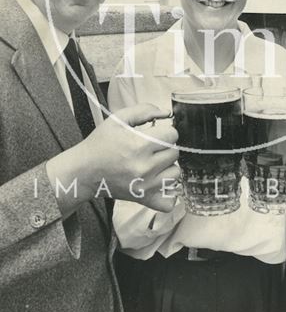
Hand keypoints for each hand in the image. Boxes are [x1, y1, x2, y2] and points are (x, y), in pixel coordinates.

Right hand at [46, 104, 179, 216]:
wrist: (84, 171)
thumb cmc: (100, 144)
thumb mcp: (118, 119)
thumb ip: (144, 110)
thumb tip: (166, 113)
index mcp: (139, 145)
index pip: (173, 135)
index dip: (166, 131)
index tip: (156, 134)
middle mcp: (145, 167)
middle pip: (175, 153)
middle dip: (166, 148)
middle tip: (151, 149)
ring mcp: (146, 186)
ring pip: (175, 173)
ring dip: (167, 167)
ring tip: (153, 164)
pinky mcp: (144, 199)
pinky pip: (169, 201)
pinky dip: (167, 193)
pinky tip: (157, 183)